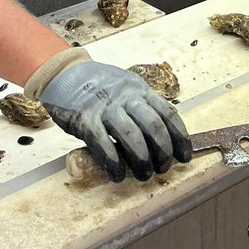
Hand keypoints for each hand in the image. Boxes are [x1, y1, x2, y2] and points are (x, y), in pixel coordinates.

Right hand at [40, 58, 192, 182]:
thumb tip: (160, 138)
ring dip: (142, 161)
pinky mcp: (85, 119)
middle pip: (154, 126)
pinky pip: (103, 144)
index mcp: (139, 90)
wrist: (65, 73)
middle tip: (162, 168)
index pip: (168, 113)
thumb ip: (140, 107)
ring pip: (132, 136)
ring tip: (143, 175)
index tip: (184, 156)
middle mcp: (126, 97)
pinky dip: (113, 162)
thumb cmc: (98, 86)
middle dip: (163, 152)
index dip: (180, 137)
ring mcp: (106, 107)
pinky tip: (117, 174)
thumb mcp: (125, 89)